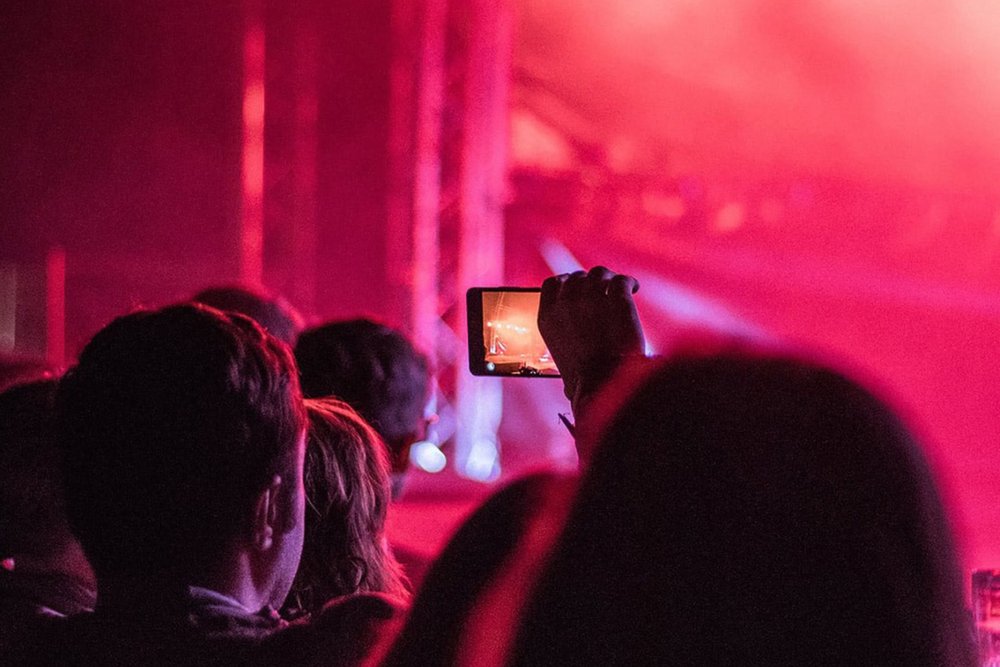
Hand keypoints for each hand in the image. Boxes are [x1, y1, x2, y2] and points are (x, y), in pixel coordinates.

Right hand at [538, 266, 644, 412]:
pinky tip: (633, 288)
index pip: (552, 284)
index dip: (566, 282)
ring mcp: (591, 299)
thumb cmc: (584, 382)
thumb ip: (566, 347)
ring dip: (607, 279)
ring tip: (617, 287)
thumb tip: (574, 370)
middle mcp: (566, 303)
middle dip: (589, 282)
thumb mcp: (561, 362)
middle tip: (602, 291)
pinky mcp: (617, 300)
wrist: (604, 385)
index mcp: (548, 318)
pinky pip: (621, 281)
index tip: (577, 287)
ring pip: (599, 274)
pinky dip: (628, 282)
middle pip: (577, 277)